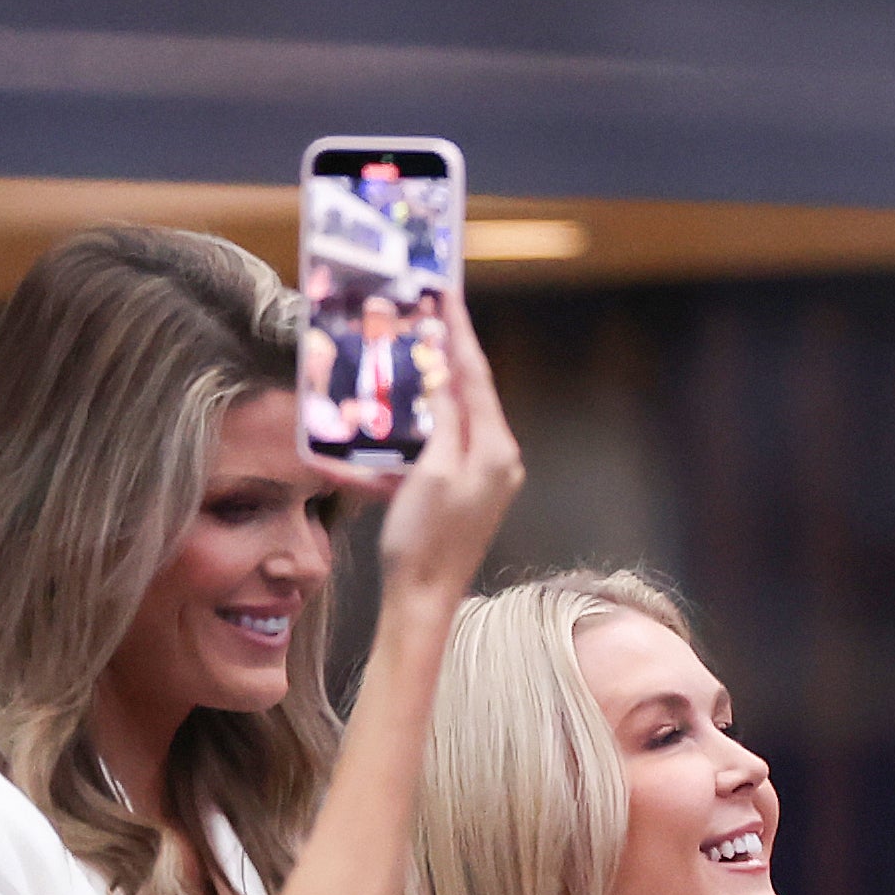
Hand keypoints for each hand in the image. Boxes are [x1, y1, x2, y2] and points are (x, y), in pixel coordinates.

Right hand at [357, 291, 523, 601]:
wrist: (422, 601)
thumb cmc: (425, 541)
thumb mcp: (431, 471)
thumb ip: (444, 419)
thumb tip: (446, 374)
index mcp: (496, 450)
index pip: (476, 376)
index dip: (458, 332)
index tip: (446, 294)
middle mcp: (497, 459)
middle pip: (470, 391)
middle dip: (447, 351)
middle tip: (428, 310)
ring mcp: (481, 476)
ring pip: (453, 415)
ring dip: (431, 385)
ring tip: (412, 348)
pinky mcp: (462, 490)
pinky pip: (440, 445)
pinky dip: (418, 427)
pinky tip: (396, 412)